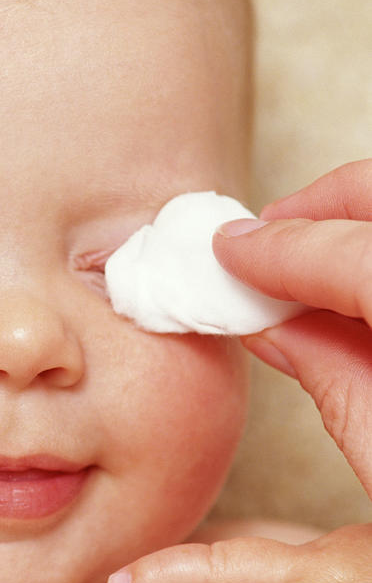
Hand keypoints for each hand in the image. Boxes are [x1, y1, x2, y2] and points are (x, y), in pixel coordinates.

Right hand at [212, 158, 371, 491]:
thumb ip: (326, 373)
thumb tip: (270, 324)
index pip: (352, 257)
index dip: (276, 249)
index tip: (225, 250)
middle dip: (316, 208)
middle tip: (262, 244)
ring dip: (341, 225)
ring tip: (294, 264)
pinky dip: (361, 258)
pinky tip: (341, 288)